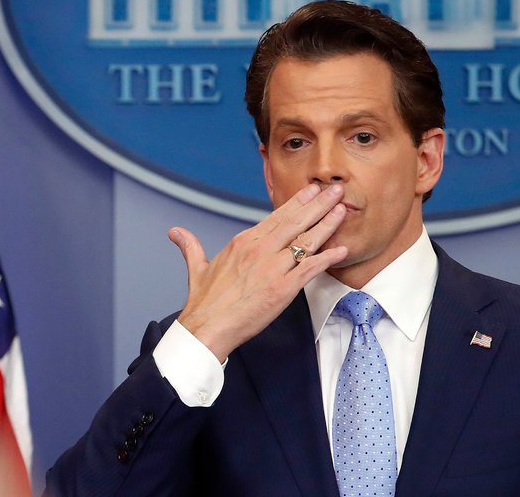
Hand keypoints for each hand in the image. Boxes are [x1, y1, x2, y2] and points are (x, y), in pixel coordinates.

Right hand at [169, 183, 348, 361]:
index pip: (277, 216)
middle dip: (319, 204)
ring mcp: (272, 268)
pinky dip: (328, 258)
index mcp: (243, 242)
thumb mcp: (198, 268)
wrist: (206, 329)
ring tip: (343, 209)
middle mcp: (260, 249)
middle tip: (337, 189)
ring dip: (328, 224)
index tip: (313, 191)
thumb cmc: (203, 303)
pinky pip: (310, 269)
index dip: (298, 202)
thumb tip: (176, 232)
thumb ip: (191, 247)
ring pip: (306, 240)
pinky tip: (342, 250)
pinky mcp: (282, 288)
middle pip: (296, 221)